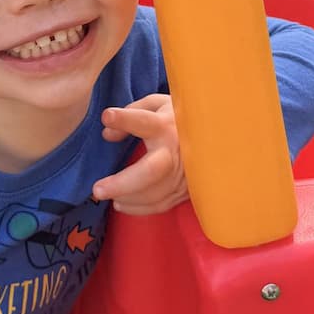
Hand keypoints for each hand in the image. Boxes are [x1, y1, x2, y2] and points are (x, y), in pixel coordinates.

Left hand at [92, 94, 189, 215]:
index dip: (126, 119)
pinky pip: (162, 204)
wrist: (216, 136)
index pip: (144, 121)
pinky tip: (121, 203)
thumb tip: (108, 133)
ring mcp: (184, 173)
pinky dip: (139, 208)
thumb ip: (132, 112)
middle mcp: (177, 150)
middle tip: (97, 190)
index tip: (107, 116)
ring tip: (104, 195)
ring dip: (128, 197)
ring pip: (155, 193)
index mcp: (167, 125)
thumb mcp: (157, 105)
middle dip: (123, 183)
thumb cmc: (177, 118)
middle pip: (151, 171)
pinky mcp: (187, 189)